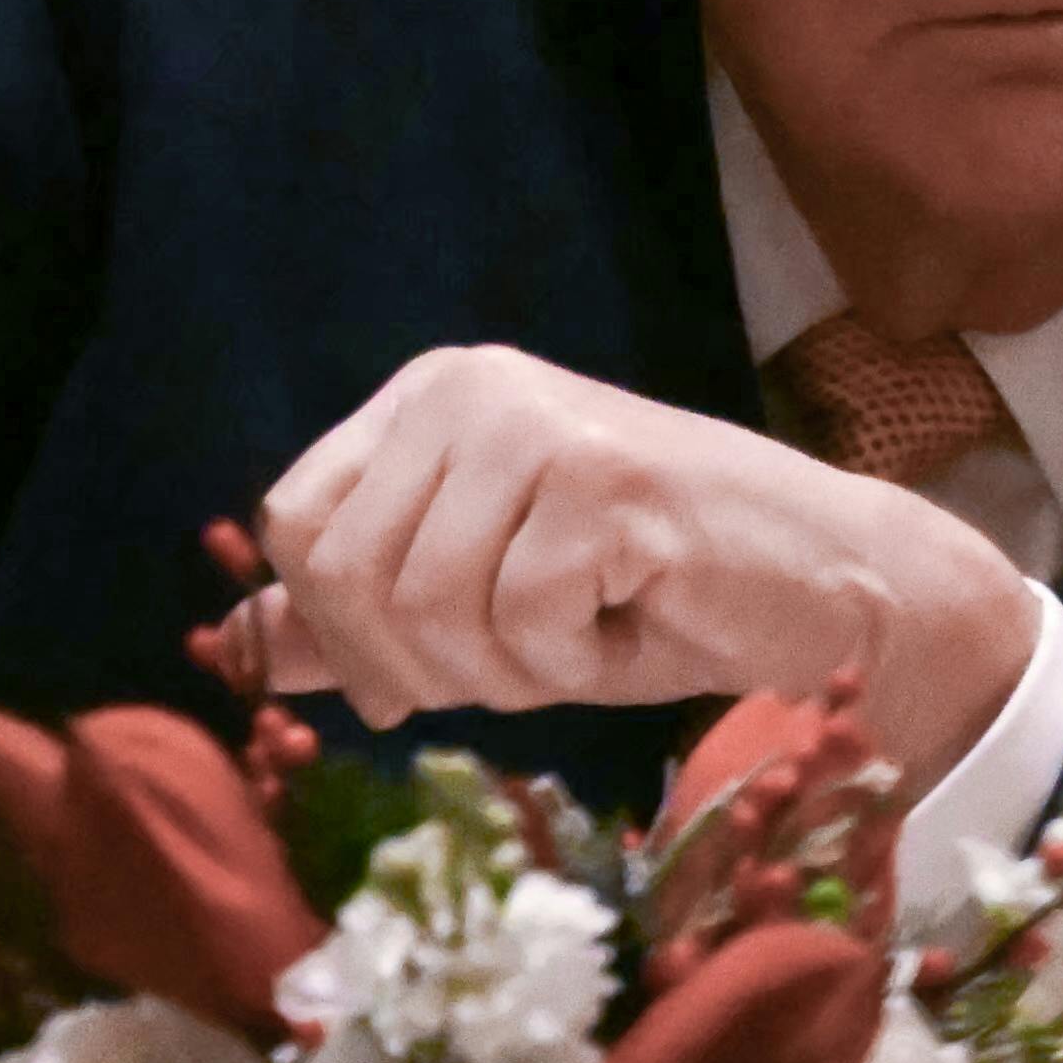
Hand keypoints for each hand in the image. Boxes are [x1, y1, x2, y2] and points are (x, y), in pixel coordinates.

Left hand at [224, 346, 1042, 787]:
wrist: (827, 590)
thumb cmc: (653, 596)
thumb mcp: (480, 608)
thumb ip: (361, 615)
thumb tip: (235, 640)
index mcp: (429, 397)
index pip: (293, 524)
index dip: (338, 629)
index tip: (415, 676)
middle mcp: (471, 386)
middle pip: (342, 576)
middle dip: (422, 667)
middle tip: (521, 664)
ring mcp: (538, 422)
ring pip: (425, 609)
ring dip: (505, 673)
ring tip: (584, 634)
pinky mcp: (603, 480)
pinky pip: (521, 625)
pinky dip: (573, 665)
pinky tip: (635, 618)